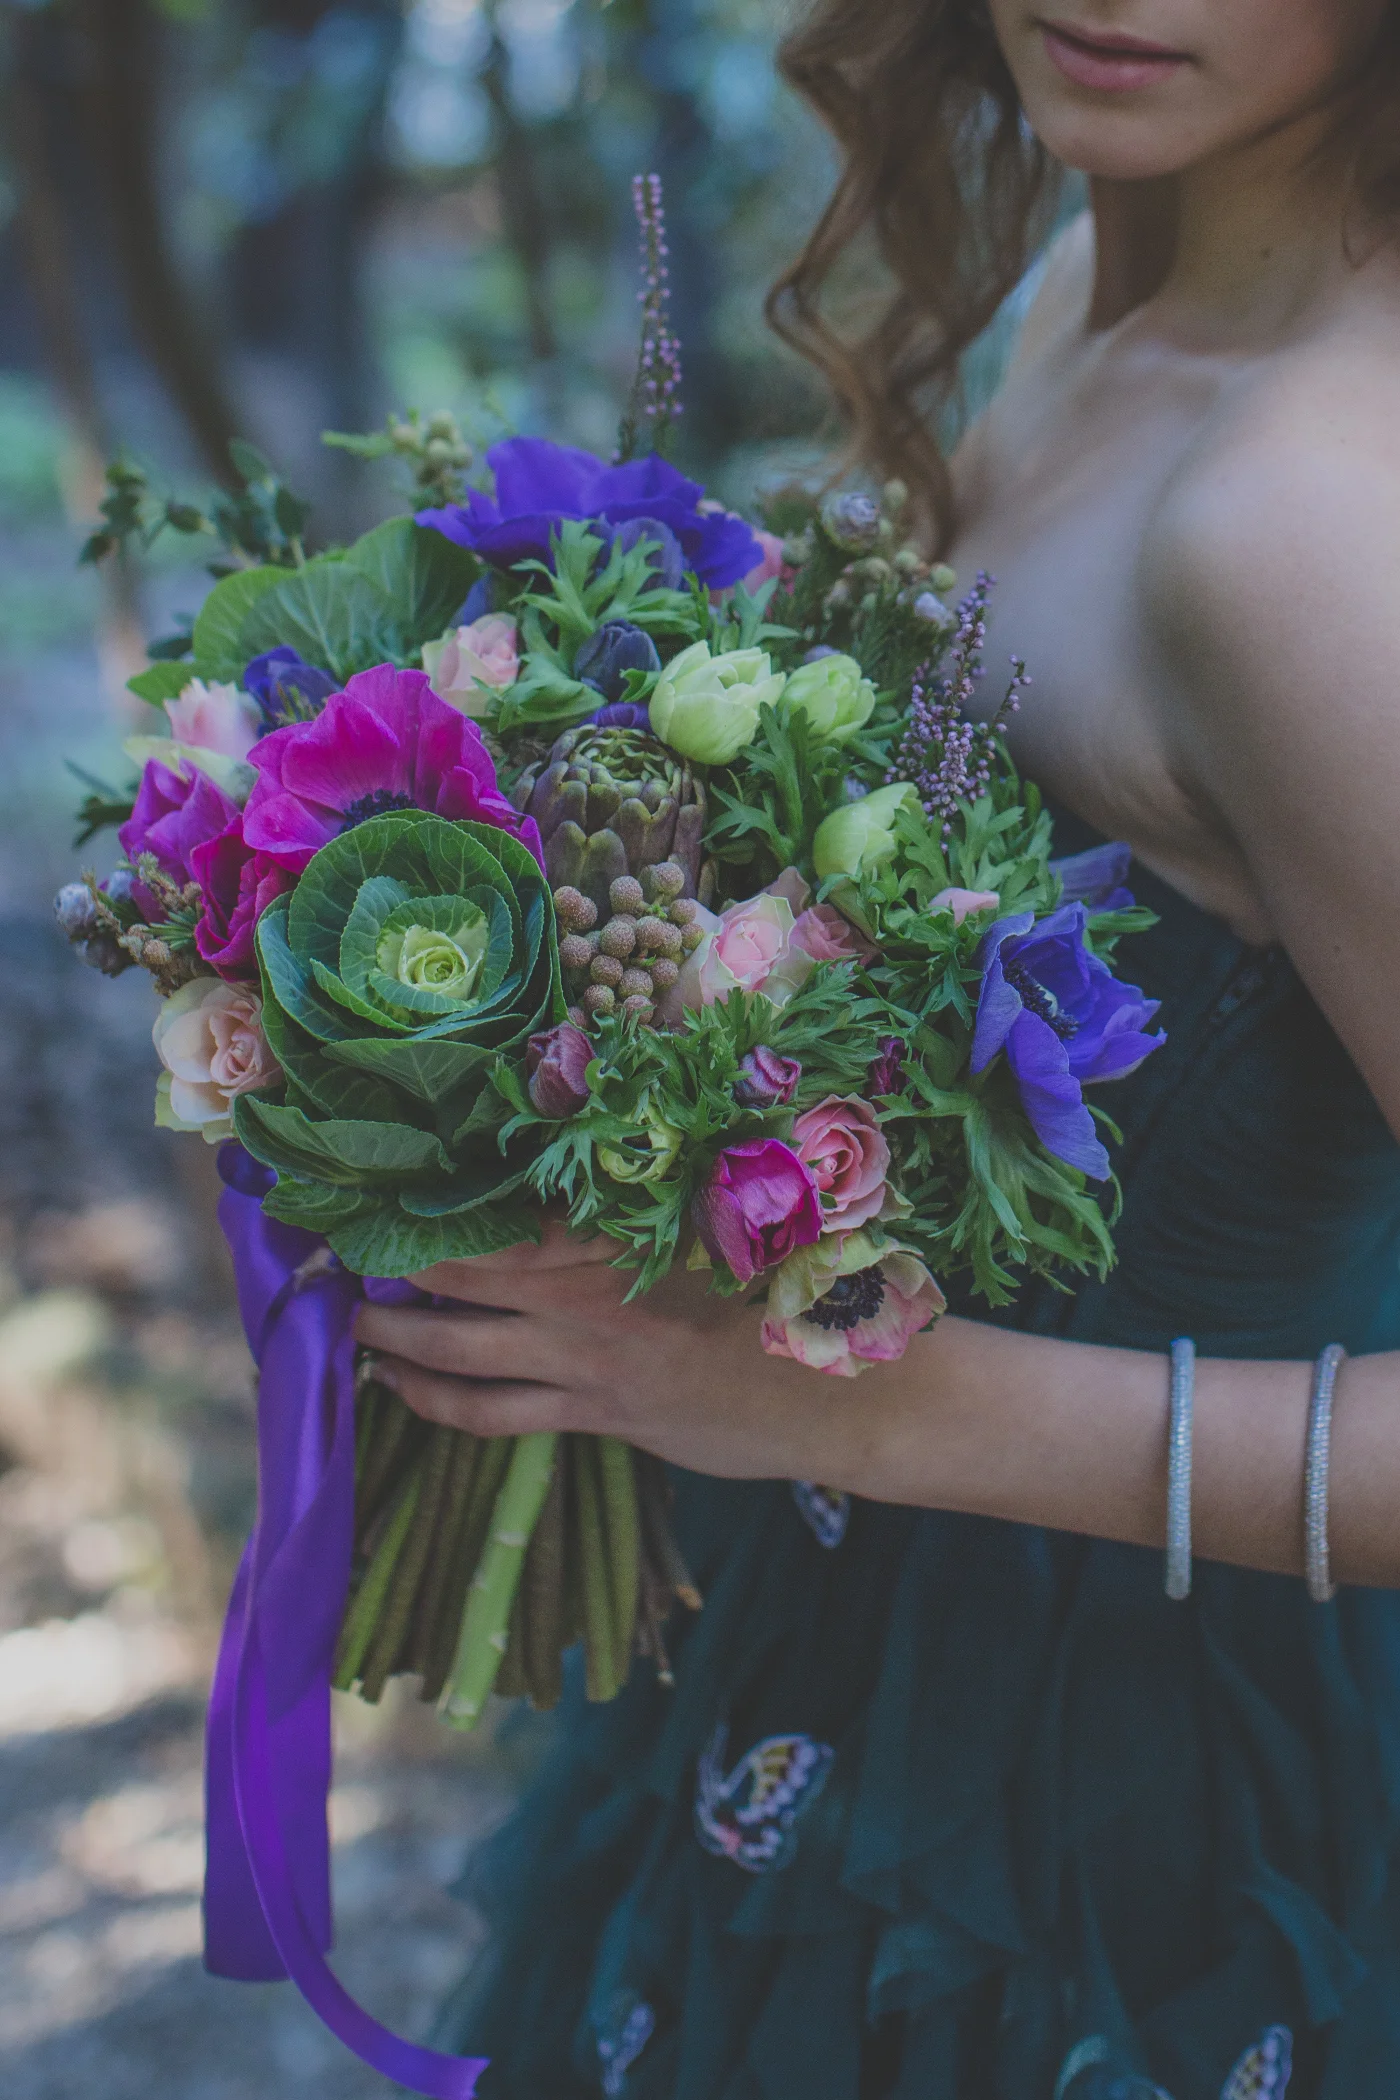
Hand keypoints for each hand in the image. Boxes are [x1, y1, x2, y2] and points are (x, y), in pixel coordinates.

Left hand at [353, 1219, 884, 1485]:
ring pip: (457, 1348)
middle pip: (455, 1268)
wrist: (838, 1390)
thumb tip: (565, 1179)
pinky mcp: (595, 1413)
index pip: (496, 1204)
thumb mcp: (714, 1225)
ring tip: (351, 1320)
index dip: (424, 1195)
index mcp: (616, 1226)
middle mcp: (586, 1289)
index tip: (370, 1181)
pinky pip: (490, 1414)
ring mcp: (585, 1358)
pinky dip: (433, 1400)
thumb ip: (637, 1206)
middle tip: (332, 1245)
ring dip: (392, 1334)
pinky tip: (401, 1386)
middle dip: (385, 1260)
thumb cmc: (783, 1291)